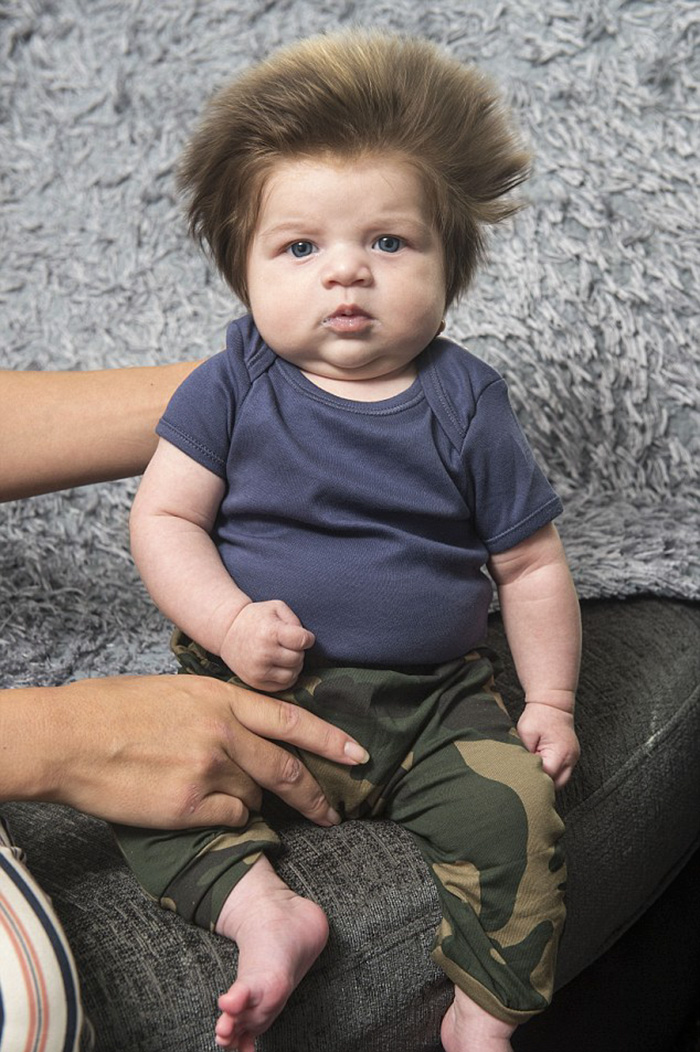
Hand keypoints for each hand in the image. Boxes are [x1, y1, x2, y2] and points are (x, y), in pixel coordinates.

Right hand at [2, 674, 367, 828]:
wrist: (71, 737)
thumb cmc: (114, 708)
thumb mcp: (177, 690)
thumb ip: (216, 707)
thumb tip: (242, 725)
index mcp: (222, 697)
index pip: (292, 718)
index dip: (330, 739)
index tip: (357, 754)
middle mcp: (224, 731)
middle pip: (287, 767)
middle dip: (316, 794)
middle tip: (332, 813)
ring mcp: (209, 768)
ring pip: (254, 797)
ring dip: (248, 801)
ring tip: (213, 794)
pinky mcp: (190, 805)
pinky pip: (228, 818)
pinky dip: (223, 817)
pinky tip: (196, 807)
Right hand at [222, 600, 315, 691]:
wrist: (227, 632)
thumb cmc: (256, 618)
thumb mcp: (276, 608)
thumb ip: (295, 620)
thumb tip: (306, 640)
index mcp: (270, 632)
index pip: (302, 641)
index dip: (307, 638)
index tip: (301, 636)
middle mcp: (264, 653)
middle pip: (298, 658)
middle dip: (298, 651)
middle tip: (288, 645)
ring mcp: (259, 670)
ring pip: (292, 674)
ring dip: (293, 666)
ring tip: (284, 656)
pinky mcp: (256, 682)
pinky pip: (283, 686)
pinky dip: (286, 677)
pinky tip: (279, 666)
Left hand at [516, 702, 579, 789]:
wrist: (552, 702)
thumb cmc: (538, 715)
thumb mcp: (525, 733)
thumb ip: (524, 753)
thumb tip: (522, 769)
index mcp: (560, 753)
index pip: (546, 777)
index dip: (534, 777)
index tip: (523, 774)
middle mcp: (570, 758)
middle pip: (556, 784)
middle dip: (542, 783)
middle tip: (528, 777)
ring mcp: (573, 758)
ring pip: (561, 780)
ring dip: (548, 778)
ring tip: (535, 771)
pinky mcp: (572, 756)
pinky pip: (563, 772)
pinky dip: (553, 773)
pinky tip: (542, 767)